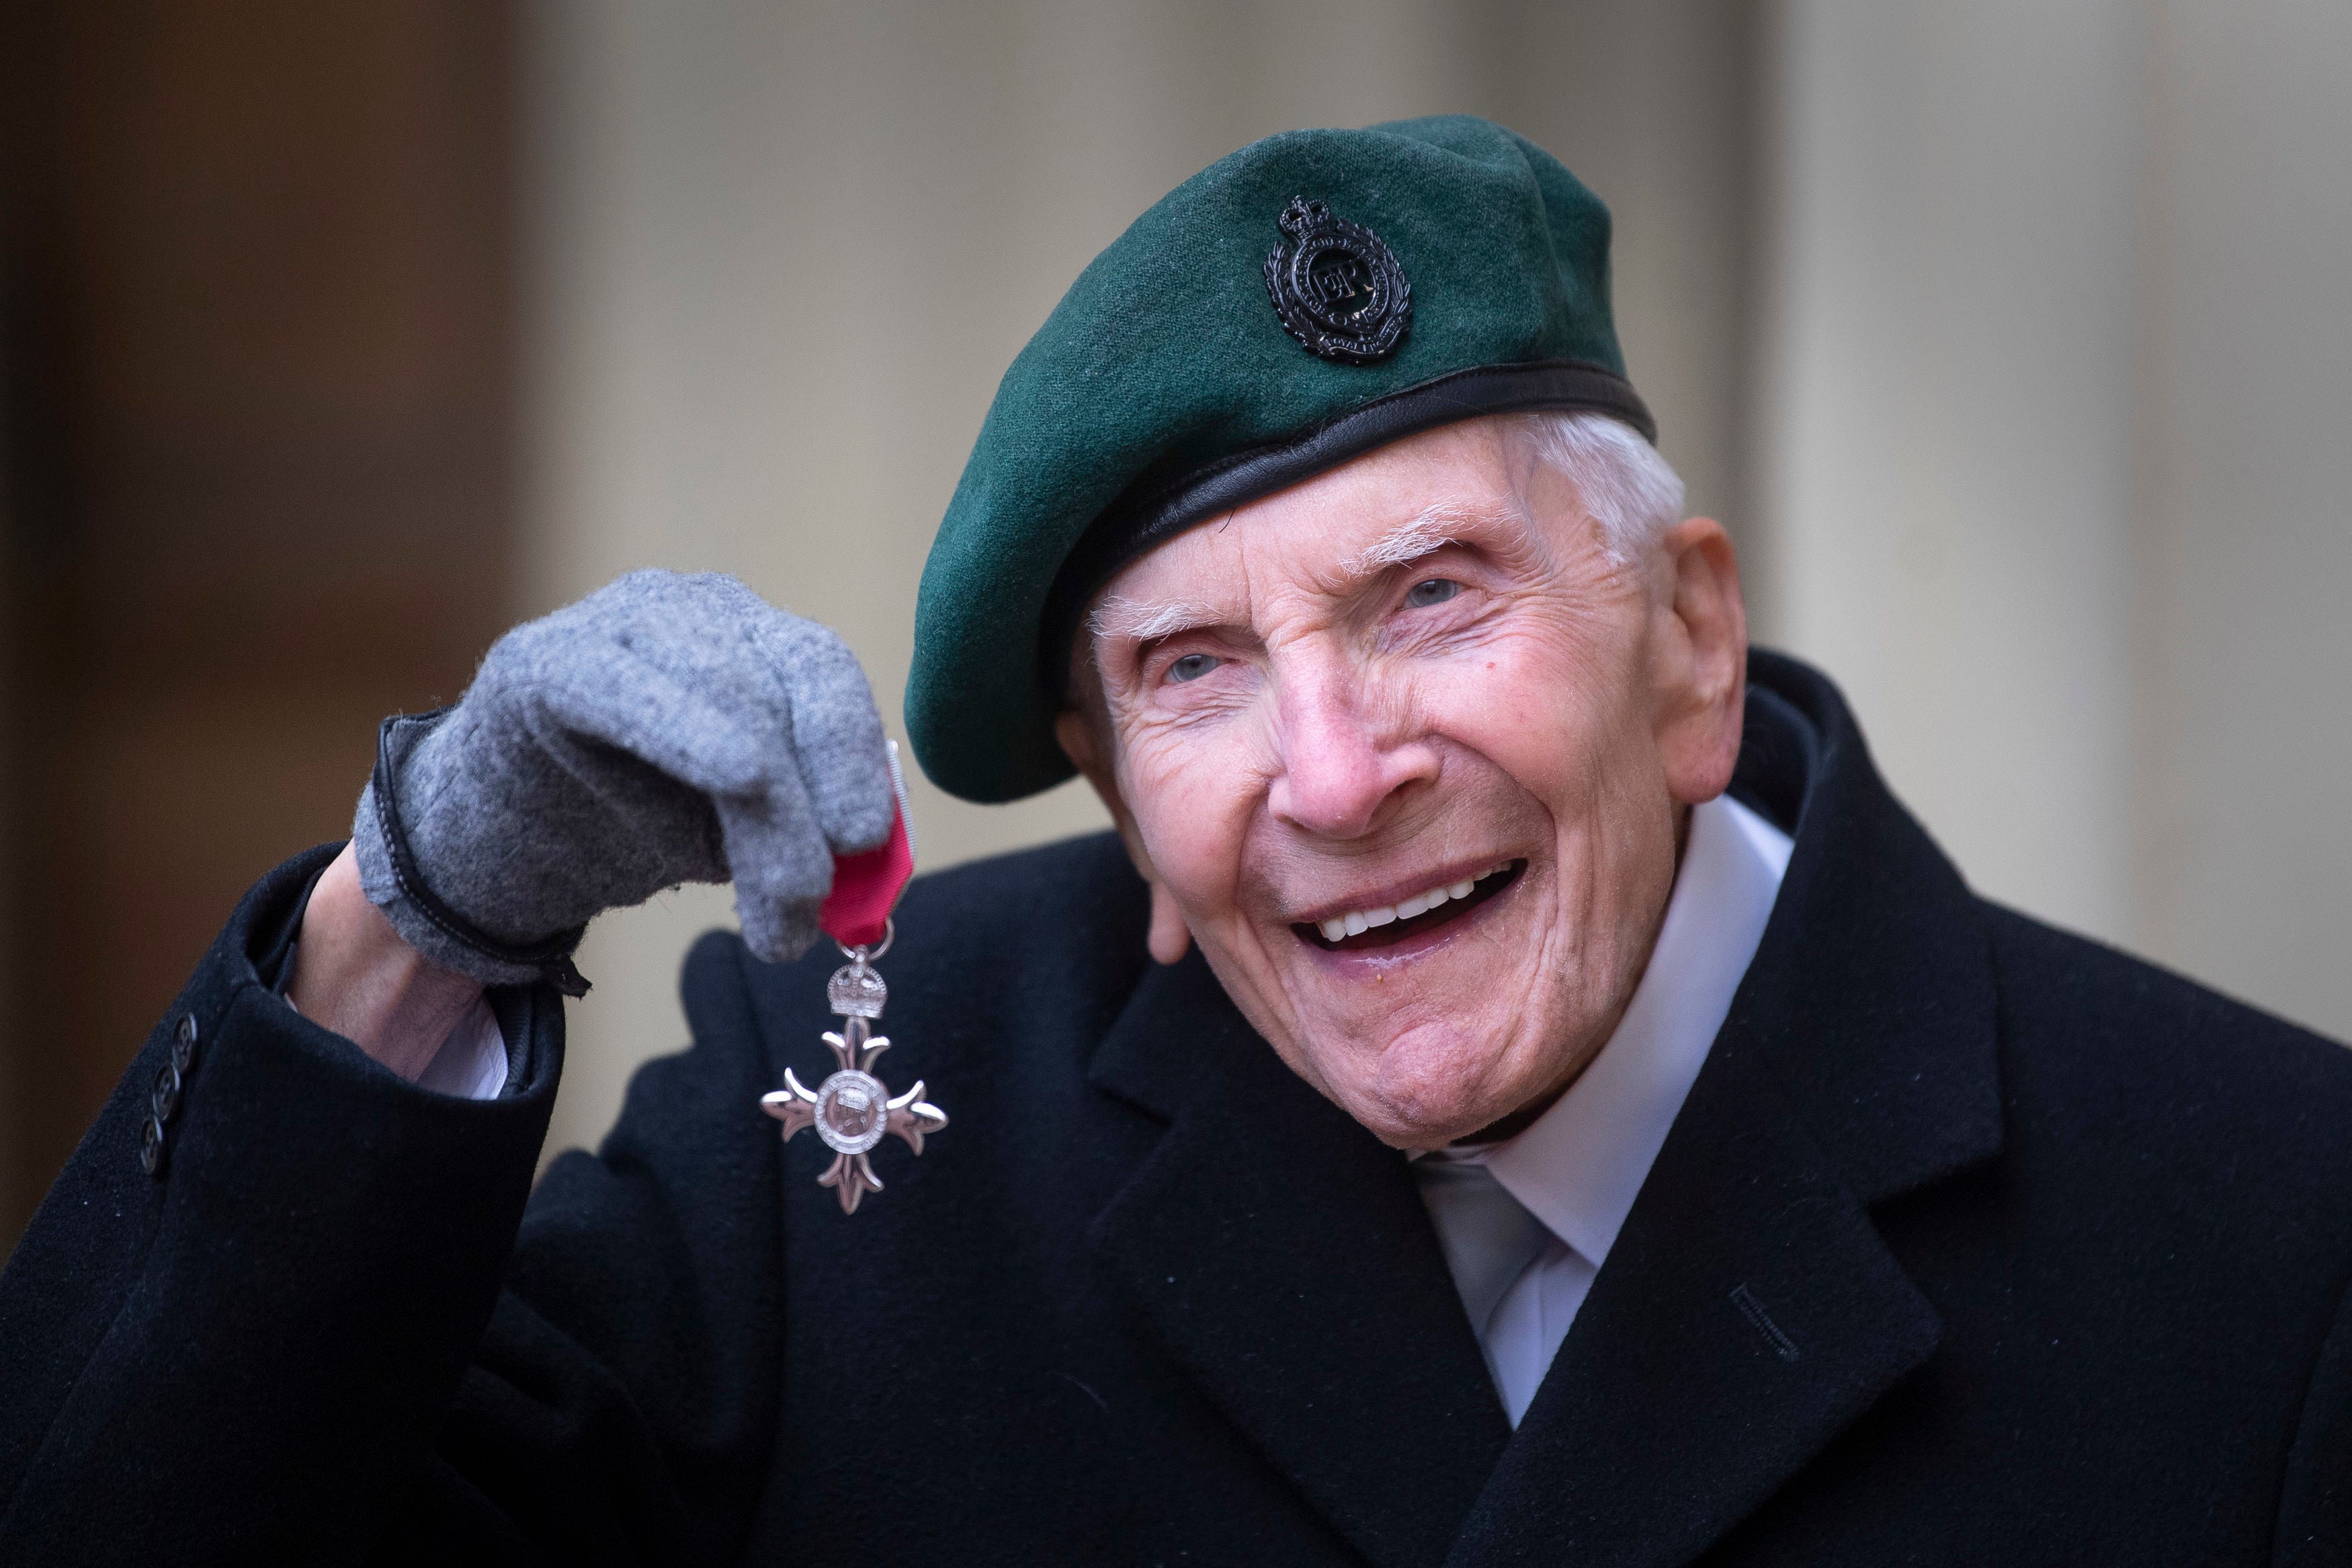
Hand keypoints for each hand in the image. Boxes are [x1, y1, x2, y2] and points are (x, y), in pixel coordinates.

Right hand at [350, 569, 894, 988]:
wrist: (499, 842)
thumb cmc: (636, 827)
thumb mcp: (740, 835)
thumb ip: (803, 832)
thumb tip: (870, 869)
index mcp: (755, 636)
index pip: (821, 670)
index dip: (852, 753)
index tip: (866, 841)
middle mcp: (691, 609)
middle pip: (781, 681)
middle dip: (809, 802)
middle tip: (813, 903)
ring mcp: (613, 620)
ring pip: (723, 691)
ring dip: (764, 815)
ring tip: (773, 916)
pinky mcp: (542, 660)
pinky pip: (627, 691)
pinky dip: (691, 735)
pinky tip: (737, 776)